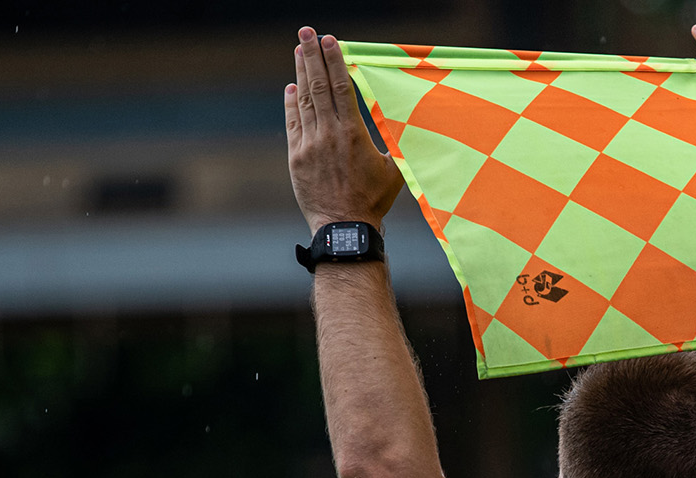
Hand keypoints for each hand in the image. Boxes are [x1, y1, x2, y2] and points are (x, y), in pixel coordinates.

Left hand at [286, 27, 402, 230]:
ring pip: (304, 101)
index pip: (342, 87)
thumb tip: (403, 121)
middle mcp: (329, 134)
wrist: (345, 227)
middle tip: (306, 33)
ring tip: (299, 51)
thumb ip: (393, 141)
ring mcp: (310, 145)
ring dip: (301, 74)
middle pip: (319, 86)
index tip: (329, 40)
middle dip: (312, 56)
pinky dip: (292, 104)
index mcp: (354, 133)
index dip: (334, 61)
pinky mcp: (296, 157)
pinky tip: (292, 88)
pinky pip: (293, 123)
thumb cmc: (374, 200)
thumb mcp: (393, 169)